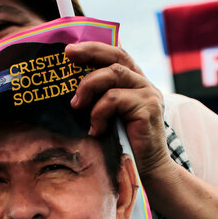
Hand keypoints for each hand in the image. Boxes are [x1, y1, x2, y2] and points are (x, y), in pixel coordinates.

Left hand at [66, 42, 172, 177]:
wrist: (149, 170)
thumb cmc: (124, 146)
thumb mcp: (109, 116)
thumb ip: (99, 99)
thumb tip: (69, 89)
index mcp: (135, 83)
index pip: (116, 54)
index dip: (94, 48)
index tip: (70, 50)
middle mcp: (144, 84)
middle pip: (117, 56)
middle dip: (90, 52)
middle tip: (68, 54)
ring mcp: (149, 94)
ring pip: (113, 74)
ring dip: (88, 87)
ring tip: (77, 106)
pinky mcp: (148, 108)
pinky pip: (114, 99)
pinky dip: (98, 113)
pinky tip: (96, 130)